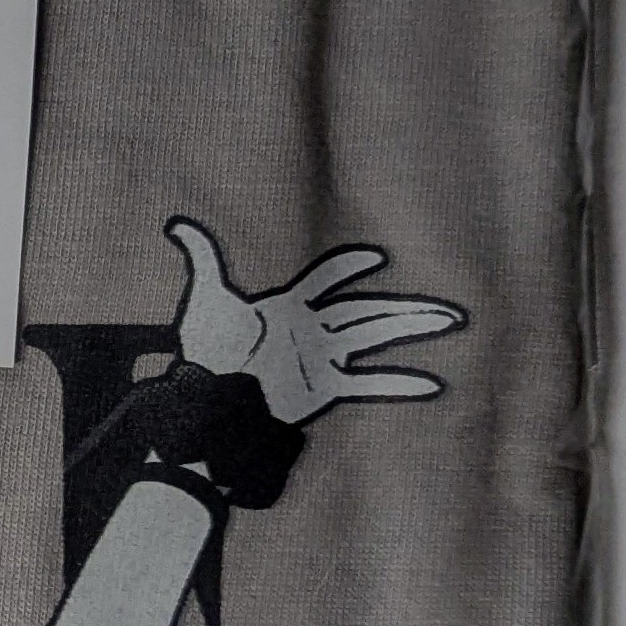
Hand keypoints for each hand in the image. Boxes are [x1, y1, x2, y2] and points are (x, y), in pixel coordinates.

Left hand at [168, 220, 463, 425]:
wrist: (210, 400)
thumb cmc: (208, 352)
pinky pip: (368, 381)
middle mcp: (313, 329)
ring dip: (411, 330)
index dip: (350, 266)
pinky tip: (432, 381)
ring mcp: (322, 357)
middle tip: (446, 304)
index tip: (377, 257)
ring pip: (376, 336)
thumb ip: (201, 258)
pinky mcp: (324, 387)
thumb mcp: (205, 299)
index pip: (328, 280)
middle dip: (404, 307)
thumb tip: (176, 225)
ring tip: (449, 323)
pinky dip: (399, 382)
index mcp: (290, 306)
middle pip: (367, 310)